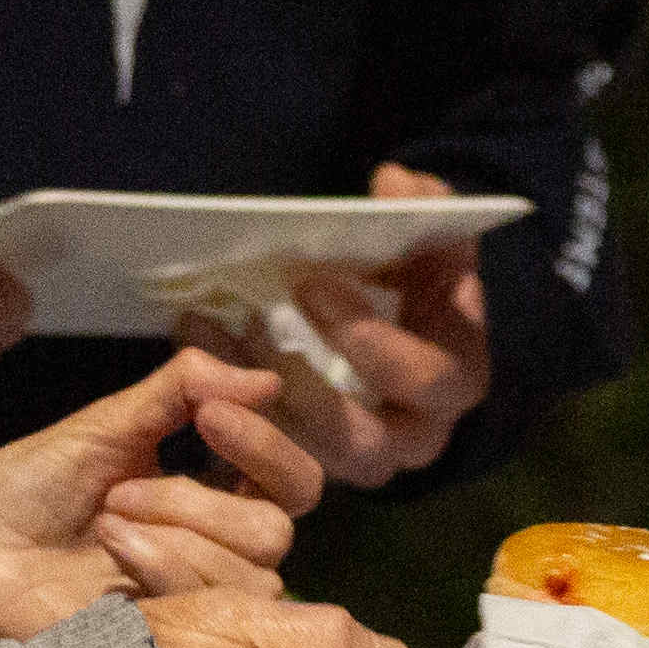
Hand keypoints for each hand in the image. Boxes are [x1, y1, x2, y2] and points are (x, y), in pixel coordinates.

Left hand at [0, 350, 331, 647]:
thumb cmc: (27, 491)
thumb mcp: (107, 423)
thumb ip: (183, 390)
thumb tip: (267, 376)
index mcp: (212, 495)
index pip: (292, 480)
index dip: (266, 444)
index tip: (211, 415)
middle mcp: (216, 552)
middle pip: (278, 528)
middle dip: (200, 499)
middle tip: (125, 489)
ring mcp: (197, 602)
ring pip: (252, 569)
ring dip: (174, 529)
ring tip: (107, 521)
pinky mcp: (176, 640)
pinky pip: (211, 603)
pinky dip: (160, 561)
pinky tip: (111, 552)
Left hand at [195, 163, 492, 489]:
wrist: (400, 323)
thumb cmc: (419, 280)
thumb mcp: (431, 241)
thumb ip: (423, 210)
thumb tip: (396, 185)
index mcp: (456, 380)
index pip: (428, 379)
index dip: (373, 341)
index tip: (312, 284)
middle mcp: (413, 436)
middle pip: (364, 444)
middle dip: (304, 390)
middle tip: (255, 326)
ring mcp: (360, 459)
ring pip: (308, 460)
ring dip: (252, 403)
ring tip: (209, 342)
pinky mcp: (312, 462)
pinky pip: (268, 454)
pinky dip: (228, 405)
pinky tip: (192, 353)